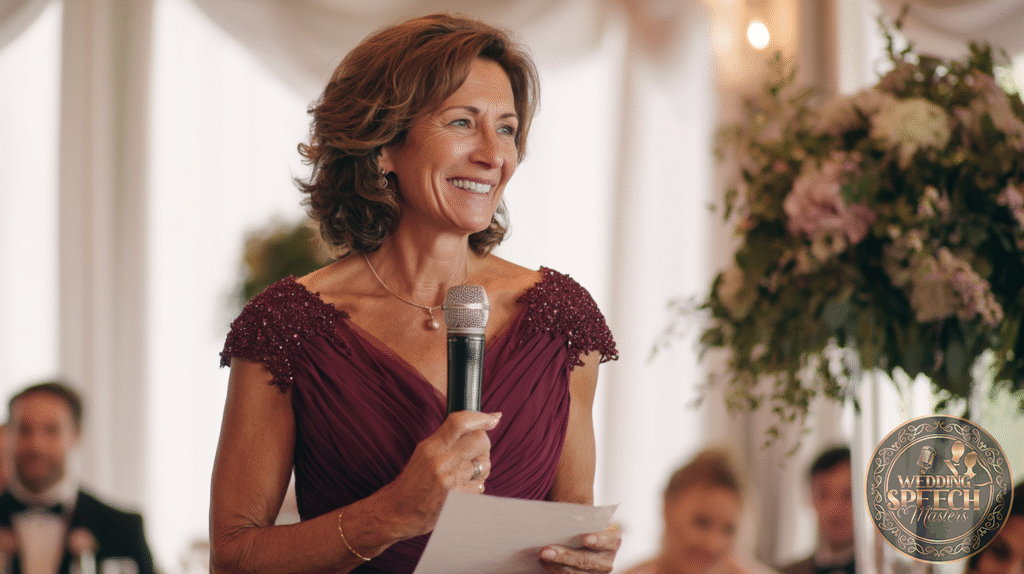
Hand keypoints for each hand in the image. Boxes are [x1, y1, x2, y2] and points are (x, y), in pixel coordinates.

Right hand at [375, 410, 499, 539]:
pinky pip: (480, 487)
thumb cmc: (412, 482)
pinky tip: (462, 490)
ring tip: (467, 476)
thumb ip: (446, 440)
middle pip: (480, 440)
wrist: (395, 512)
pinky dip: (475, 488)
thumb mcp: (424, 453)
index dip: (481, 417)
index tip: (494, 418)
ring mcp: (449, 480)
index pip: (459, 422)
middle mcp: (440, 460)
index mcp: (431, 446)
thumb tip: (476, 425)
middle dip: (484, 446)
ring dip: (482, 469)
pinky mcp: (456, 500)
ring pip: (484, 465)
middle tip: (477, 455)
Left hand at [539, 524, 619, 573]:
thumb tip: (560, 512)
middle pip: (587, 560)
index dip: (599, 539)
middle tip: (546, 550)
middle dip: (566, 555)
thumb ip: (577, 516)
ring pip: (577, 573)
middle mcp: (607, 560)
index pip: (611, 540)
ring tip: (543, 555)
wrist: (579, 540)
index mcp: (613, 540)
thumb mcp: (583, 518)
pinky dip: (556, 570)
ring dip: (557, 564)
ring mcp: (596, 573)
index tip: (584, 538)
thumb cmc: (582, 525)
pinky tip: (545, 563)